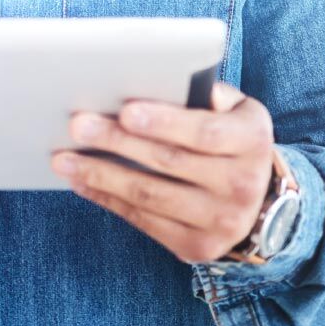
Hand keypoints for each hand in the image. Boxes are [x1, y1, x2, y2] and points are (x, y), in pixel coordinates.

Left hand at [51, 82, 275, 263]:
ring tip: (63, 158)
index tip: (126, 110)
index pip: (204, 132)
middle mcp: (242, 185)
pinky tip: (81, 182)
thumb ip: (208, 94)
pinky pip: (143, 221)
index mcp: (252, 142)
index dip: (165, 122)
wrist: (261, 201)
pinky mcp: (197, 247)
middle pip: (168, 162)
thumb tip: (167, 79)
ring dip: (100, 175)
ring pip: (149, 196)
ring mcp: (220, 222)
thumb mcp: (237, 110)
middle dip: (117, 142)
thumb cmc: (232, 139)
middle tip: (78, 125)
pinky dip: (107, 199)